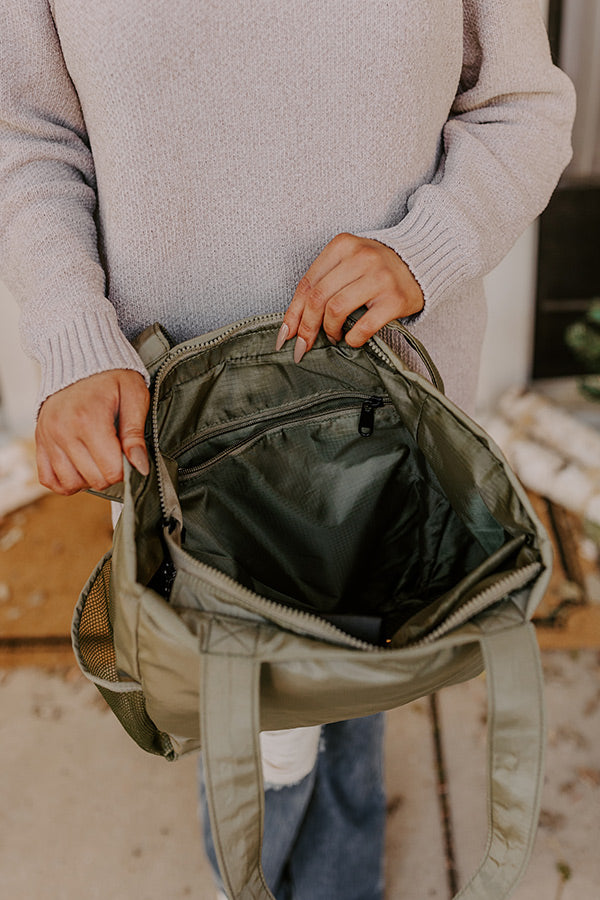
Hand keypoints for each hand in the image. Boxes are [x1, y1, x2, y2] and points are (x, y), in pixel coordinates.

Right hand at [35, 369, 149, 494]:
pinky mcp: (40, 441)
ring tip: (99, 457)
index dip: (127, 468)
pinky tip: (81, 466)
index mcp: (88, 420)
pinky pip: (49, 479)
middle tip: (116, 452)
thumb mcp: (134, 396)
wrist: (79, 357)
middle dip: (112, 472)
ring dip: (90, 478)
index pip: (111, 471)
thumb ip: (136, 434)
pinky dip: (66, 480)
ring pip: (71, 484)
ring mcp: (48, 438)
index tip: (129, 453)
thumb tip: (141, 466)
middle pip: (94, 480)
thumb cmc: (111, 375)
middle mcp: (63, 431)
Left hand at [276, 233, 423, 360]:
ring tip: (332, 336)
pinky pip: (363, 326)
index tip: (285, 336)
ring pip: (336, 309)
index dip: (292, 313)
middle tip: (303, 345)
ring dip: (329, 330)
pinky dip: (352, 338)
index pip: (307, 283)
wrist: (421, 263)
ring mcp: (379, 278)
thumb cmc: (377, 268)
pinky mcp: (394, 299)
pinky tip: (351, 339)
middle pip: (318, 298)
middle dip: (306, 327)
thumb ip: (323, 283)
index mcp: (343, 245)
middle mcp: (361, 257)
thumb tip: (294, 323)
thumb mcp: (348, 263)